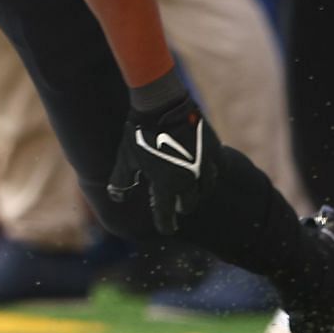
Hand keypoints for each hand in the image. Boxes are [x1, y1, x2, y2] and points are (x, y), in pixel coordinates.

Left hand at [108, 91, 222, 234]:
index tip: (167, 229)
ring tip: (192, 189)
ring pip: (206, 187)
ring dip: (198, 191)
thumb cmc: (138, 130)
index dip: (166, 224)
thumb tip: (116, 197)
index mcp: (164, 184)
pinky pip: (217, 168)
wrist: (160, 103)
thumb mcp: (126, 157)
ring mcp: (202, 164)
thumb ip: (121, 180)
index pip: (166, 213)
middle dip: (182, 207)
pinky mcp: (212, 148)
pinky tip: (206, 170)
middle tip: (178, 206)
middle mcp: (186, 179)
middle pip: (189, 203)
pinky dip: (211, 172)